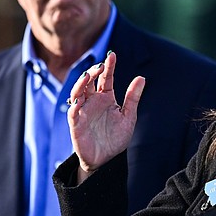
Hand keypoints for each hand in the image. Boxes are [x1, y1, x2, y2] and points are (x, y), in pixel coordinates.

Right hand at [67, 51, 144, 181]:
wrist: (107, 160)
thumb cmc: (116, 138)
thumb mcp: (128, 116)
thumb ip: (133, 98)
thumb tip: (141, 78)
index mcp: (105, 98)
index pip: (106, 78)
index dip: (109, 67)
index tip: (112, 55)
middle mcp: (93, 101)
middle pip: (89, 81)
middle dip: (93, 71)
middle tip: (101, 65)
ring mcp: (83, 111)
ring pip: (78, 92)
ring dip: (81, 83)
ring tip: (88, 75)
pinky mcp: (76, 124)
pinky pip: (73, 112)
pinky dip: (75, 105)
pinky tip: (78, 100)